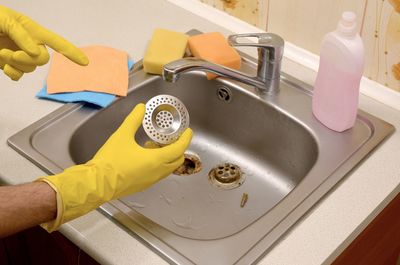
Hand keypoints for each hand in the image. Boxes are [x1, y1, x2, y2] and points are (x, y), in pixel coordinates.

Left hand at [0, 5, 87, 80]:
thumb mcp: (6, 20)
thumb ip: (22, 35)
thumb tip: (36, 52)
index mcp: (31, 30)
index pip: (56, 42)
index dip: (71, 52)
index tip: (84, 62)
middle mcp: (28, 44)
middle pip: (43, 59)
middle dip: (29, 59)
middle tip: (13, 54)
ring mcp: (18, 55)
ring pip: (30, 69)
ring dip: (16, 64)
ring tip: (1, 53)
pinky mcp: (8, 64)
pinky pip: (18, 76)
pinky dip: (12, 73)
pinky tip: (4, 66)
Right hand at [37, 103, 192, 230]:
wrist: (97, 183)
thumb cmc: (111, 160)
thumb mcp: (122, 135)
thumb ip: (134, 120)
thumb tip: (141, 108)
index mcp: (156, 160)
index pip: (179, 149)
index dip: (185, 139)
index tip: (188, 132)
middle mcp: (157, 172)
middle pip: (177, 160)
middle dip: (178, 148)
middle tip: (173, 138)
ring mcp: (151, 181)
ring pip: (168, 168)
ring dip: (168, 157)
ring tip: (157, 145)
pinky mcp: (143, 185)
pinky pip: (159, 174)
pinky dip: (159, 164)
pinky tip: (146, 156)